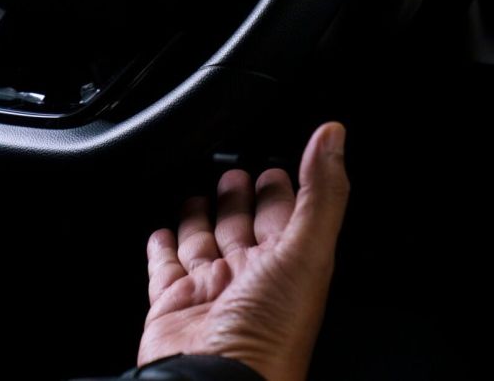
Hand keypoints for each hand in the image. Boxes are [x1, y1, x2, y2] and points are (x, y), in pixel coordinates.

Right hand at [139, 123, 348, 380]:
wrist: (217, 380)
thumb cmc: (271, 331)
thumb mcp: (308, 250)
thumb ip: (321, 192)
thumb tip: (333, 137)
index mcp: (288, 266)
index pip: (285, 216)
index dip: (282, 189)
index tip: (278, 163)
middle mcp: (249, 279)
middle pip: (242, 226)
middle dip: (239, 196)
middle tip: (235, 170)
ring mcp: (209, 291)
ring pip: (203, 241)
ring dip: (200, 215)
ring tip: (197, 190)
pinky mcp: (171, 303)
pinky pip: (164, 268)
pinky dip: (160, 247)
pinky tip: (161, 232)